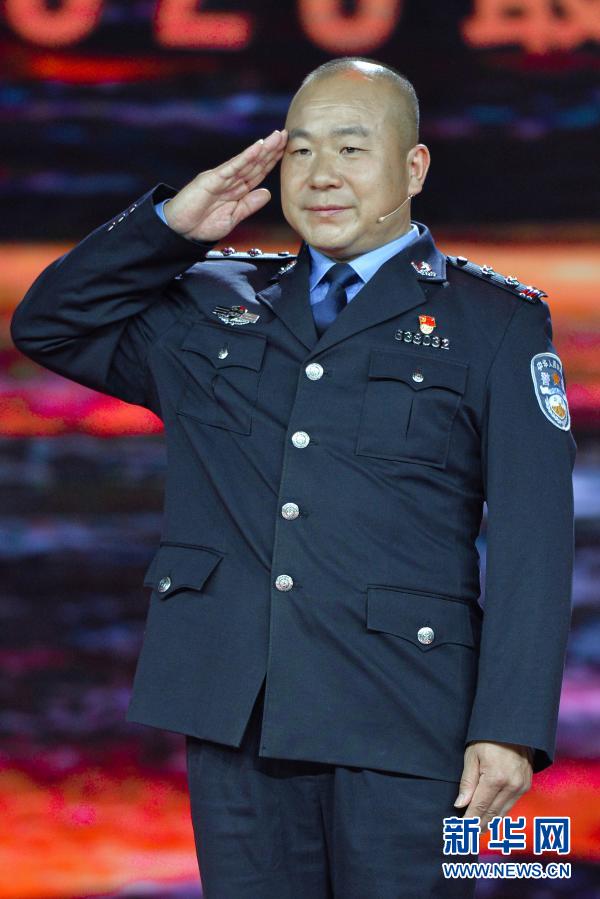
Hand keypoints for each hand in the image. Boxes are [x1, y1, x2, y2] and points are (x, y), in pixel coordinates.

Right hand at [163, 128, 287, 241]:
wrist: (180, 231)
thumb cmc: (202, 225)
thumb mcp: (233, 217)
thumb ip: (249, 205)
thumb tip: (267, 193)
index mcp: (236, 190)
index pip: (257, 172)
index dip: (271, 161)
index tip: (285, 150)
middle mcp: (230, 180)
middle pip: (254, 163)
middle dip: (271, 150)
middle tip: (286, 134)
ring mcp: (221, 178)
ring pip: (246, 161)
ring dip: (262, 149)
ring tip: (277, 137)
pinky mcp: (211, 179)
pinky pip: (232, 167)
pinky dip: (246, 157)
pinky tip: (258, 147)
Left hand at [454, 741, 533, 831]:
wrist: (514, 725)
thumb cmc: (488, 737)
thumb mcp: (472, 755)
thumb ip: (467, 782)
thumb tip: (460, 804)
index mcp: (495, 778)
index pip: (479, 807)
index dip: (469, 821)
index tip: (460, 831)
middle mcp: (511, 786)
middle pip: (491, 813)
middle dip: (478, 826)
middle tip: (466, 836)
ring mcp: (521, 786)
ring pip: (503, 812)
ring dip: (489, 822)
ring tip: (476, 830)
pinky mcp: (527, 785)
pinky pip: (511, 805)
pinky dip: (500, 812)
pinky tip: (491, 817)